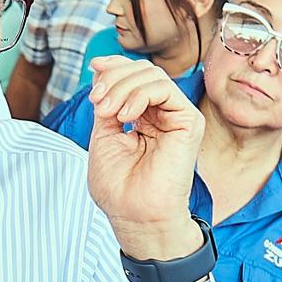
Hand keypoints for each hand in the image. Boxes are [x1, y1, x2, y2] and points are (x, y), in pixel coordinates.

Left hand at [82, 56, 202, 259]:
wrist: (135, 214)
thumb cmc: (119, 186)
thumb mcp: (103, 134)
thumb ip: (106, 101)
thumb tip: (101, 68)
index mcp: (143, 116)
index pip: (133, 76)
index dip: (113, 66)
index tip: (93, 69)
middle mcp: (162, 114)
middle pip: (141, 71)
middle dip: (114, 78)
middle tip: (97, 101)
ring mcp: (176, 116)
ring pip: (152, 75)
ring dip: (122, 88)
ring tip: (109, 112)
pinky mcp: (189, 121)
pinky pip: (164, 89)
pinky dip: (139, 95)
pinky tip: (126, 116)